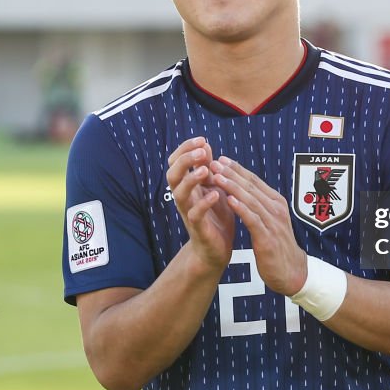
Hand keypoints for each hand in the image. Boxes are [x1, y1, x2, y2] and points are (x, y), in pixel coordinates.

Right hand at [166, 137, 234, 272]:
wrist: (216, 249)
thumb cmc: (215, 217)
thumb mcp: (214, 187)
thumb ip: (209, 169)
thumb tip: (205, 145)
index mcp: (188, 185)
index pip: (176, 162)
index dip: (186, 149)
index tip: (202, 140)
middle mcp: (184, 197)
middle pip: (172, 174)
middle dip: (185, 160)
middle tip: (201, 151)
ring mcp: (188, 212)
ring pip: (179, 193)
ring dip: (191, 179)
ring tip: (205, 170)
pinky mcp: (197, 228)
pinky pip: (194, 214)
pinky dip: (204, 203)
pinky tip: (215, 194)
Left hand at [210, 156, 307, 295]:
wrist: (291, 272)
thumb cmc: (277, 246)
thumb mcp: (270, 220)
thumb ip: (259, 205)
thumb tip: (243, 190)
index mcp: (276, 202)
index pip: (254, 181)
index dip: (237, 169)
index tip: (221, 160)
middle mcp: (276, 209)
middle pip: (251, 186)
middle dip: (232, 173)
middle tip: (215, 162)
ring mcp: (273, 222)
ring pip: (250, 199)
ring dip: (233, 187)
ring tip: (217, 177)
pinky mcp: (267, 238)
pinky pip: (252, 219)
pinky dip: (241, 208)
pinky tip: (229, 200)